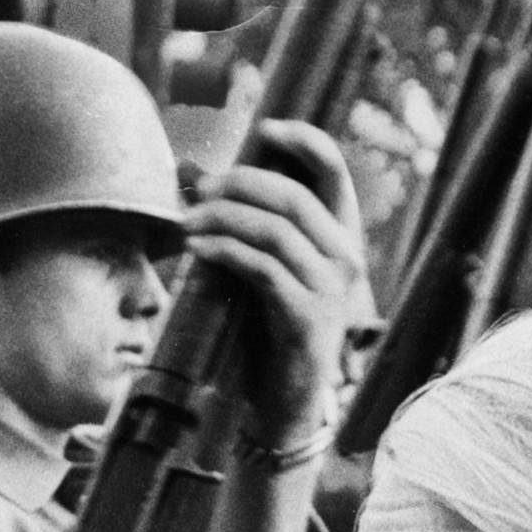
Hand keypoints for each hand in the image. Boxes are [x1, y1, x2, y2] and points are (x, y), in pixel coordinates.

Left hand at [179, 119, 368, 444]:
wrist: (284, 402)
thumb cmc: (268, 332)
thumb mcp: (257, 269)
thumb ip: (235, 222)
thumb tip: (189, 172)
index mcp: (341, 239)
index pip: (335, 173)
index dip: (306, 141)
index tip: (266, 128)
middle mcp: (346, 258)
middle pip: (293, 197)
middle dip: (240, 183)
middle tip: (197, 188)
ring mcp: (331, 290)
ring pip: (276, 231)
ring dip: (223, 219)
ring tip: (186, 224)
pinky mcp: (306, 319)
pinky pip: (263, 269)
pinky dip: (225, 253)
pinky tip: (197, 250)